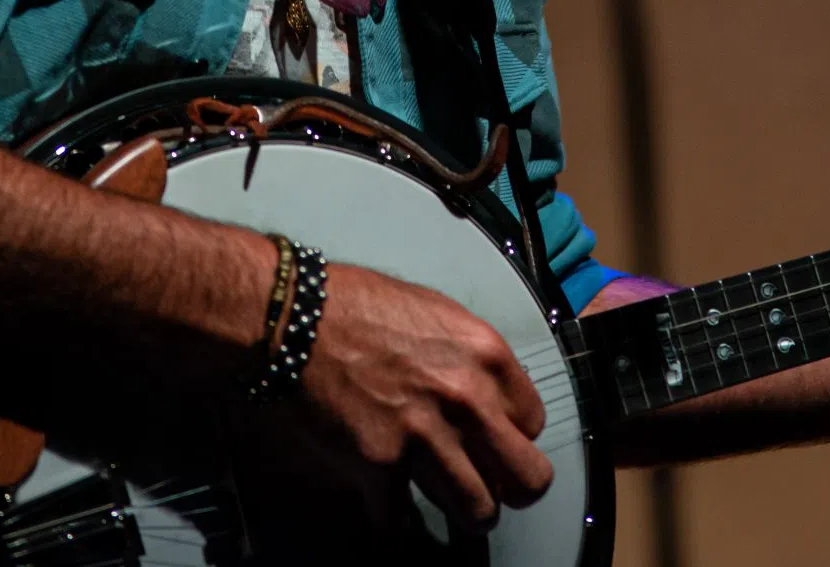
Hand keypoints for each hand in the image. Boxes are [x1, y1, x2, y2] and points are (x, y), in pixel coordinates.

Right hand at [298, 263, 552, 529]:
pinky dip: (396, 524)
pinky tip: (391, 509)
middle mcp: (467, 399)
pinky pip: (404, 523)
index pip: (534, 423)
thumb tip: (486, 394)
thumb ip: (471, 360)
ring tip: (447, 503)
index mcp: (486, 355)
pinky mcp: (381, 465)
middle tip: (492, 487)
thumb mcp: (436, 314)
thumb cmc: (357, 306)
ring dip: (462, 513)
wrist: (296, 317)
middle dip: (512, 490)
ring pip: (479, 511)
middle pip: (527, 478)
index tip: (496, 441)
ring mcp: (425, 437)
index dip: (514, 436)